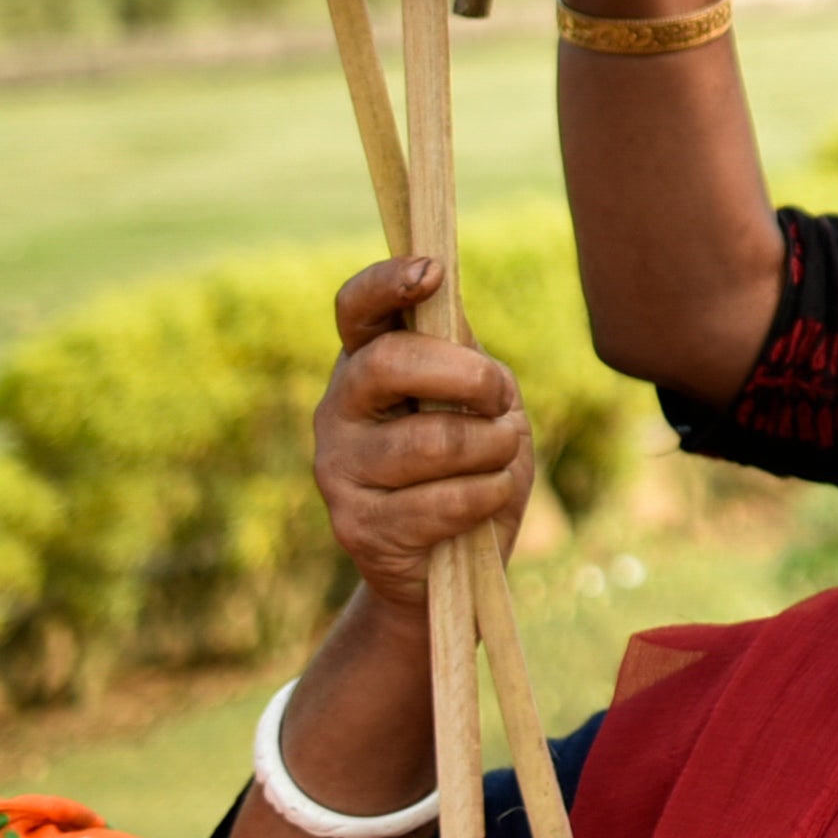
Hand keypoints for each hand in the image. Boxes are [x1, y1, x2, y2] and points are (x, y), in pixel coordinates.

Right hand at [311, 255, 532, 616]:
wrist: (449, 563)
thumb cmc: (473, 463)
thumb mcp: (479, 400)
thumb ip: (463, 355)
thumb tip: (445, 301)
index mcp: (365, 363)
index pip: (356, 309)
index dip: (387, 283)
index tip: (433, 273)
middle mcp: (337, 410)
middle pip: (388, 364)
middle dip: (467, 375)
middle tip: (499, 398)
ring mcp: (338, 468)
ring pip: (431, 441)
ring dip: (492, 446)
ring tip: (500, 455)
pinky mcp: (356, 524)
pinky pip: (443, 500)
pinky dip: (489, 493)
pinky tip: (488, 497)